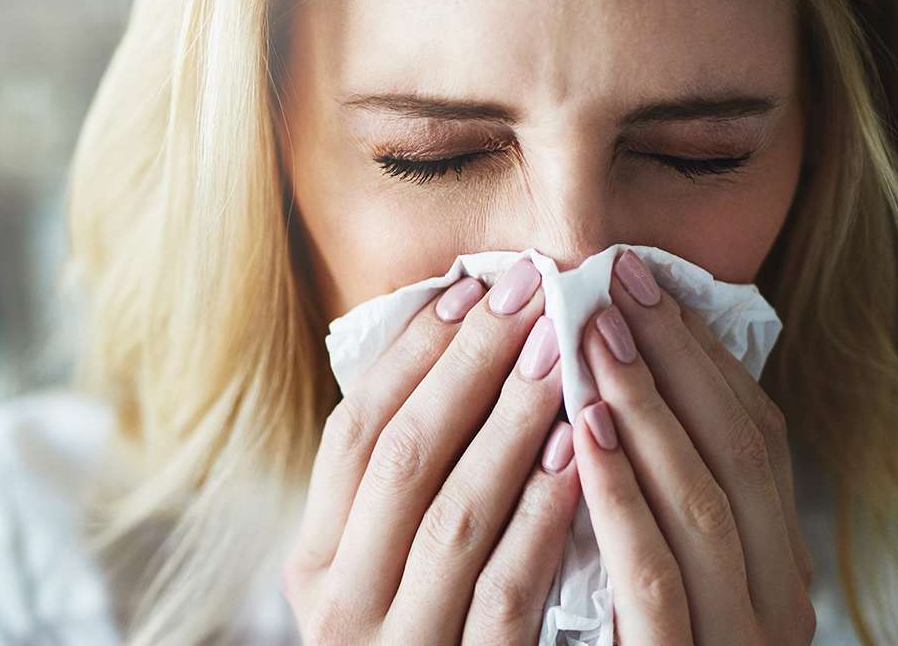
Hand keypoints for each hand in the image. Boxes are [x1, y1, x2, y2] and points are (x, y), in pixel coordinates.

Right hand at [284, 260, 582, 643]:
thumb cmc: (424, 644)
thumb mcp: (384, 575)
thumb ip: (402, 492)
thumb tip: (456, 354)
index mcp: (315, 562)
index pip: (354, 434)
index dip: (412, 355)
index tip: (471, 287)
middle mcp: (339, 604)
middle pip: (401, 457)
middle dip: (468, 365)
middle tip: (528, 292)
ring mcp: (398, 645)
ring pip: (452, 515)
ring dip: (512, 424)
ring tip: (561, 354)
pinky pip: (505, 589)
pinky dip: (542, 516)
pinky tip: (581, 456)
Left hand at [570, 249, 814, 643]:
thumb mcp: (671, 583)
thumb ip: (663, 504)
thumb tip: (619, 385)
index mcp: (778, 574)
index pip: (758, 441)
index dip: (703, 357)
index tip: (644, 281)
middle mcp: (777, 609)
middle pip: (739, 457)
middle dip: (674, 363)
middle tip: (611, 282)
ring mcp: (735, 645)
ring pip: (703, 510)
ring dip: (646, 413)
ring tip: (590, 336)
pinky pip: (654, 583)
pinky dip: (621, 502)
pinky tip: (579, 437)